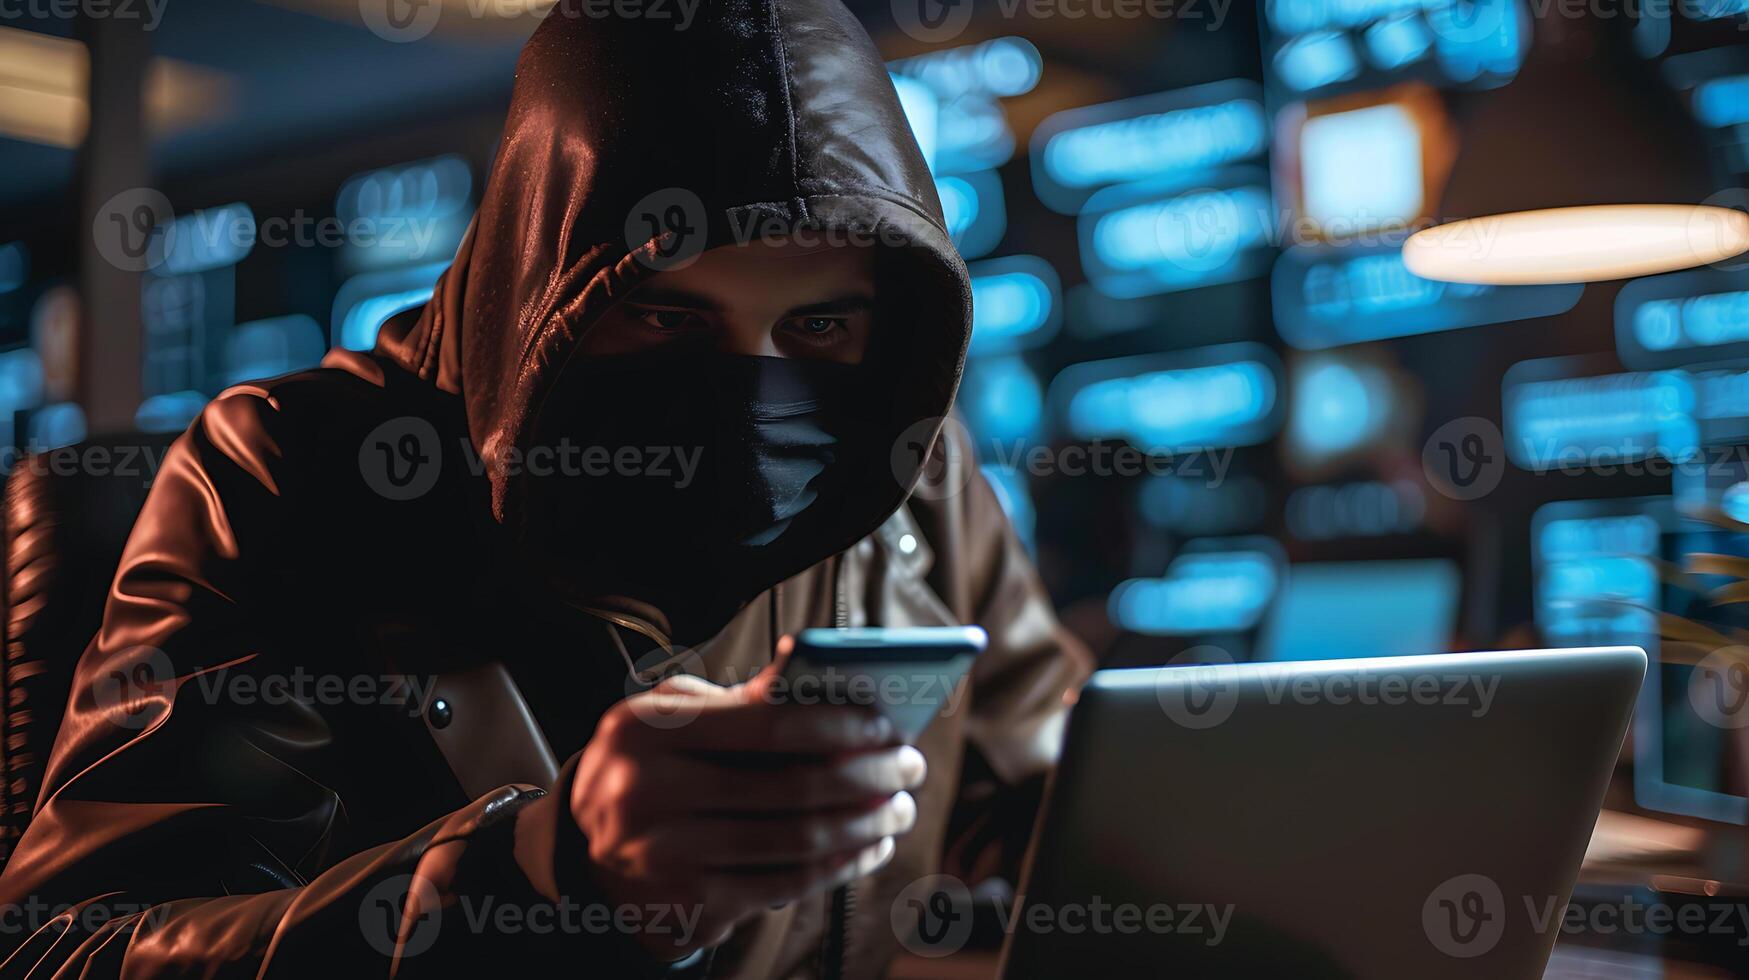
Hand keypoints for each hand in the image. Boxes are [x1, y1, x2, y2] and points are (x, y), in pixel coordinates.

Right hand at [570, 639, 926, 960]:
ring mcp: (668, 859)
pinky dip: (840, 864)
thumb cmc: (646, 765)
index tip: (885, 724)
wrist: (584, 851)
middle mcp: (648, 797)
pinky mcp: (691, 905)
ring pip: (797, 842)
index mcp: (645, 732)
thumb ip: (741, 700)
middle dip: (868, 777)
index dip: (837, 725)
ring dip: (865, 825)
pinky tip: (867, 845)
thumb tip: (820, 675)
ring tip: (898, 807)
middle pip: (792, 789)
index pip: (766, 725)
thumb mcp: (672, 717)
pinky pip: (787, 884)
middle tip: (910, 766)